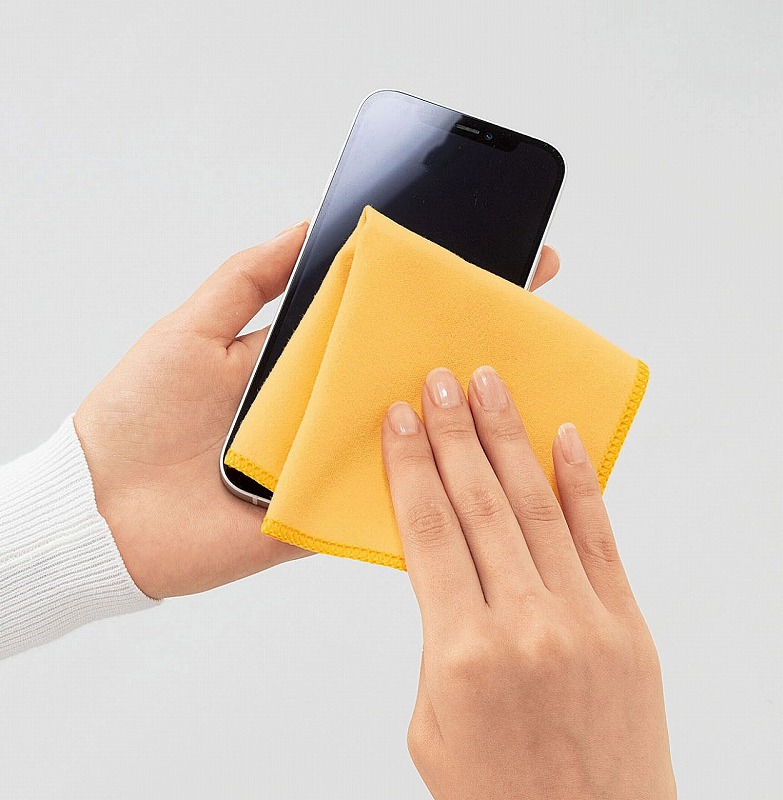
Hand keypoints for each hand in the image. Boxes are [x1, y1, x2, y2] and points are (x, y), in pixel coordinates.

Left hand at [73, 213, 560, 600]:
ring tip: (516, 386)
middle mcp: (321, 405)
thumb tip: (308, 225)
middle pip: (398, 373)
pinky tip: (477, 466)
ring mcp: (328, 458)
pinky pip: (383, 499)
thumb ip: (248, 278)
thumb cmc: (139, 413)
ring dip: (453, 417)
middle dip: (461, 346)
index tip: (483, 260)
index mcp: (298, 359)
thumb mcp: (190, 328)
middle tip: (524, 318)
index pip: (372, 319)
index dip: (424, 292)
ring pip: (403, 435)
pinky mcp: (325, 510)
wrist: (105, 511)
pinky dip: (424, 488)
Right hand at [381, 366, 674, 798]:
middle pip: (479, 503)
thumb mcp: (432, 717)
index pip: (427, 531)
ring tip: (489, 386)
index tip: (399, 419)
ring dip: (508, 438)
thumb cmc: (497, 793)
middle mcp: (526, 623)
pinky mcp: (627, 623)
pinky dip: (580, 482)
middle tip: (438, 381)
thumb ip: (438, 632)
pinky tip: (563, 438)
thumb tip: (449, 566)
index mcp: (463, 652)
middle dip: (453, 433)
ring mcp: (584, 618)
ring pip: (537, 505)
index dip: (410, 467)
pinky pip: (600, 536)